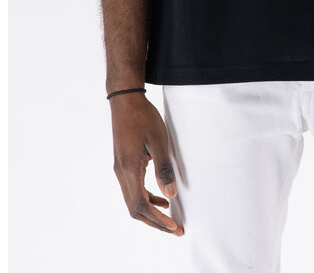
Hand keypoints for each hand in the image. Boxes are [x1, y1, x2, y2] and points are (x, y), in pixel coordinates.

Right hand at [110, 93, 184, 235]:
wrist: (125, 101)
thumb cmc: (143, 117)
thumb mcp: (158, 141)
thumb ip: (164, 168)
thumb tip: (170, 195)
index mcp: (129, 170)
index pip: (140, 206)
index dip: (157, 220)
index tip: (174, 227)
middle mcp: (121, 174)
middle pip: (135, 209)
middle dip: (156, 222)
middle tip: (176, 229)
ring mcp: (121, 169)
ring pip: (134, 201)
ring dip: (152, 212)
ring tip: (171, 219)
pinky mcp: (124, 164)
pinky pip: (134, 189)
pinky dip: (147, 198)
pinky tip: (162, 197)